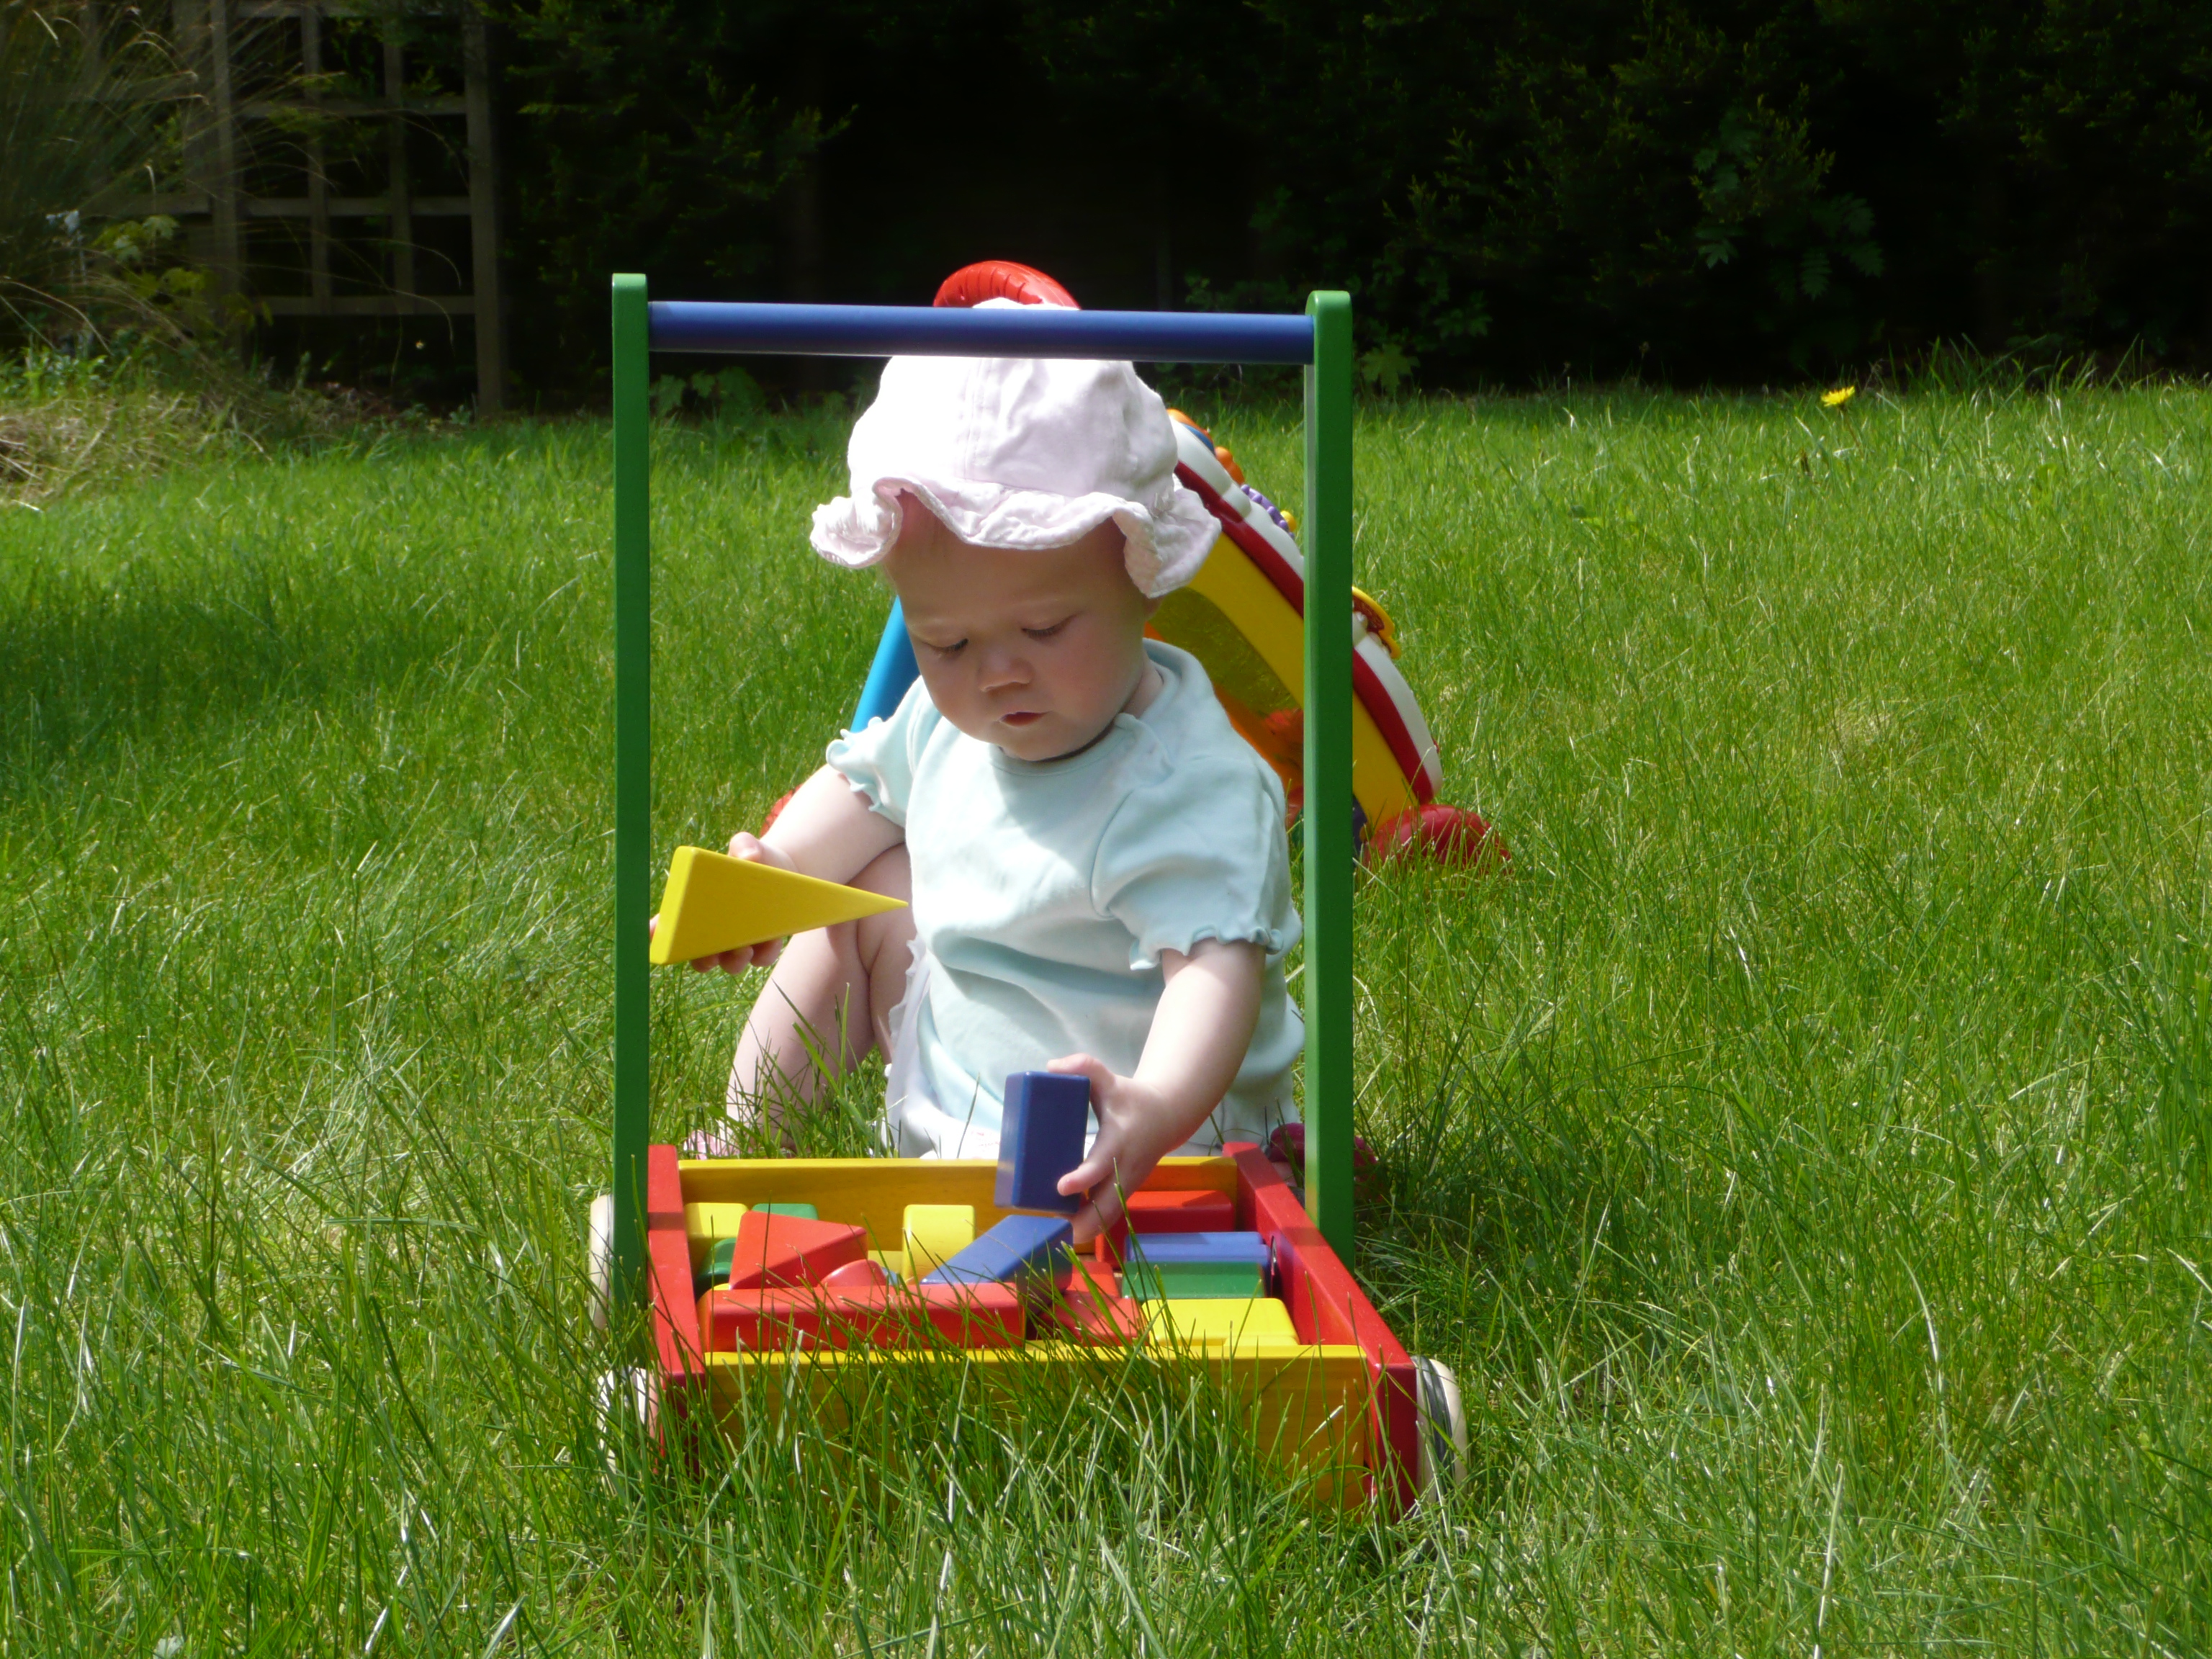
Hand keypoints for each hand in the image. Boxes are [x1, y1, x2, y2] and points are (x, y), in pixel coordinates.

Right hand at [647, 833, 797, 975]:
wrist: (784, 869)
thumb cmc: (752, 858)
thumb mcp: (746, 847)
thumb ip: (744, 844)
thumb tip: (749, 856)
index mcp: (696, 908)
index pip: (669, 925)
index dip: (657, 932)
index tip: (652, 934)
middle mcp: (712, 933)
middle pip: (698, 956)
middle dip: (701, 958)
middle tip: (709, 950)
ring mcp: (736, 944)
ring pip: (730, 963)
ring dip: (734, 960)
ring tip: (744, 947)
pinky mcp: (762, 947)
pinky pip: (761, 958)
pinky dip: (764, 952)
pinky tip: (771, 940)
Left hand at [1046, 1054, 1195, 1245]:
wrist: (1166, 1117)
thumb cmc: (1130, 1097)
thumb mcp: (1109, 1079)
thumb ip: (1084, 1066)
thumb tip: (1051, 1067)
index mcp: (1118, 1141)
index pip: (1101, 1165)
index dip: (1082, 1178)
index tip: (1061, 1187)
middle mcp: (1125, 1169)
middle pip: (1107, 1206)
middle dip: (1083, 1222)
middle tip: (1054, 1230)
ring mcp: (1127, 1184)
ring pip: (1109, 1216)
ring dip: (1085, 1228)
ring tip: (1056, 1236)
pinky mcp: (1124, 1192)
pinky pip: (1109, 1215)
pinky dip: (1091, 1225)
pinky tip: (1068, 1231)